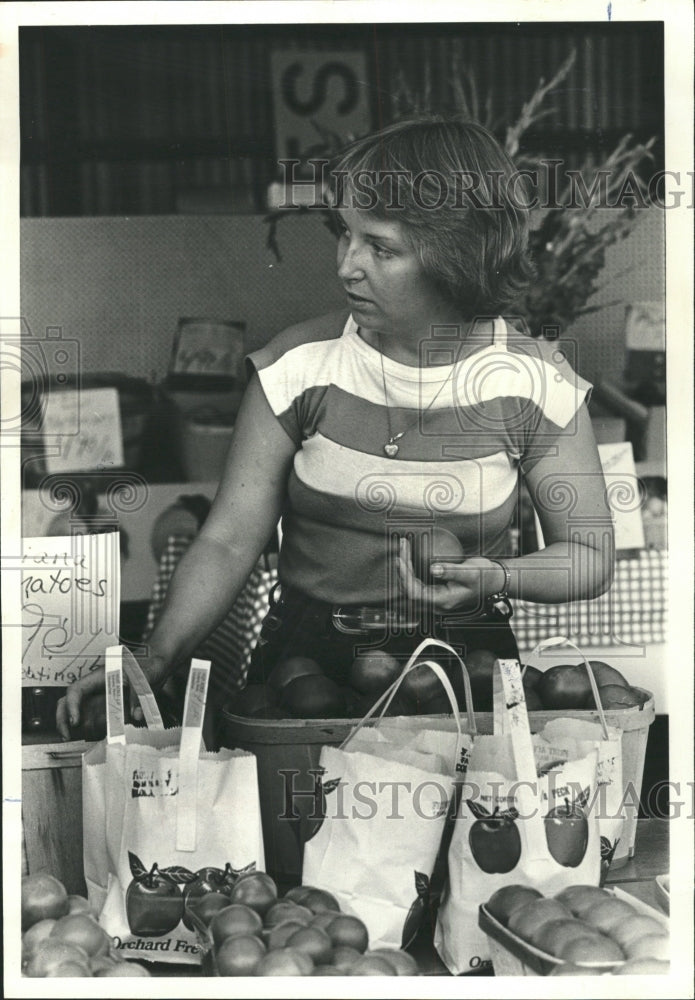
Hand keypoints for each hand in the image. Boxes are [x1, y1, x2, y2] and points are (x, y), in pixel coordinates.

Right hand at [55, 651, 169, 740]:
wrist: (157, 668)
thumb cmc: (147, 667)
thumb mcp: (145, 677)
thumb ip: (139, 695)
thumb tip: (135, 715)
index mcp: (99, 677)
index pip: (76, 690)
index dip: (71, 706)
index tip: (75, 722)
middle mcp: (95, 690)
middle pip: (67, 703)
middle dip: (63, 720)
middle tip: (67, 736)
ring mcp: (99, 701)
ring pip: (79, 716)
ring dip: (79, 729)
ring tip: (87, 740)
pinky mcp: (107, 711)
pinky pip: (95, 723)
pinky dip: (93, 732)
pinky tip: (101, 739)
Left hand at [397, 538, 504, 613]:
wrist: (493, 581)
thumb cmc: (484, 576)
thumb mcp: (470, 572)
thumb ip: (451, 571)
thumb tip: (432, 569)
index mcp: (443, 601)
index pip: (415, 594)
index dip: (404, 577)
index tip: (401, 558)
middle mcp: (436, 604)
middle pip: (409, 591)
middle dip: (401, 570)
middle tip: (402, 546)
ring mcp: (435, 599)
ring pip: (410, 588)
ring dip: (404, 569)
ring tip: (403, 548)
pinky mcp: (435, 592)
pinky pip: (416, 583)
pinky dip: (410, 570)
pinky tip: (409, 555)